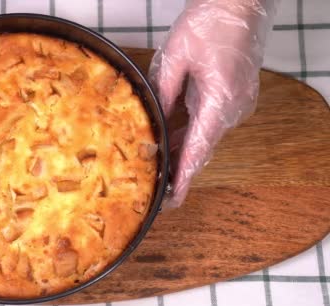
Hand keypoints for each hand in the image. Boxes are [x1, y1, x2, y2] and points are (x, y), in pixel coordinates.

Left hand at [149, 0, 275, 207]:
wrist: (240, 3)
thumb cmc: (211, 21)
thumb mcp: (175, 56)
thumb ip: (163, 91)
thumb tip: (153, 119)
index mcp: (220, 100)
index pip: (199, 149)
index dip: (183, 176)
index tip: (173, 198)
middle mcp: (234, 107)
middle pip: (202, 147)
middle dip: (178, 167)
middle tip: (156, 186)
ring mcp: (237, 103)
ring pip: (205, 135)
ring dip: (182, 148)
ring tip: (156, 163)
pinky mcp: (234, 96)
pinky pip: (209, 121)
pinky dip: (190, 131)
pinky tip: (170, 137)